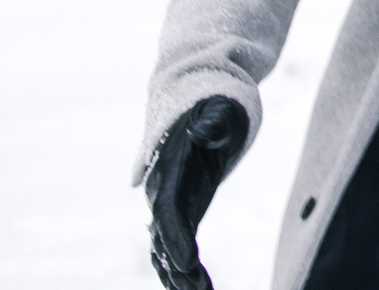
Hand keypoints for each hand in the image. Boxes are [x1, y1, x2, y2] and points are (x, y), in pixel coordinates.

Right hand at [147, 96, 247, 289]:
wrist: (193, 107)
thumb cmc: (210, 107)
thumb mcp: (216, 110)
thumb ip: (212, 123)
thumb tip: (204, 133)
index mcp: (170, 173)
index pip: (169, 211)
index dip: (176, 237)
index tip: (187, 263)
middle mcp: (161, 193)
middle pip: (165, 238)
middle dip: (178, 269)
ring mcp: (167, 205)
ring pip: (166, 248)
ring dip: (179, 276)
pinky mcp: (179, 210)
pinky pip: (175, 244)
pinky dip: (183, 268)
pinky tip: (197, 286)